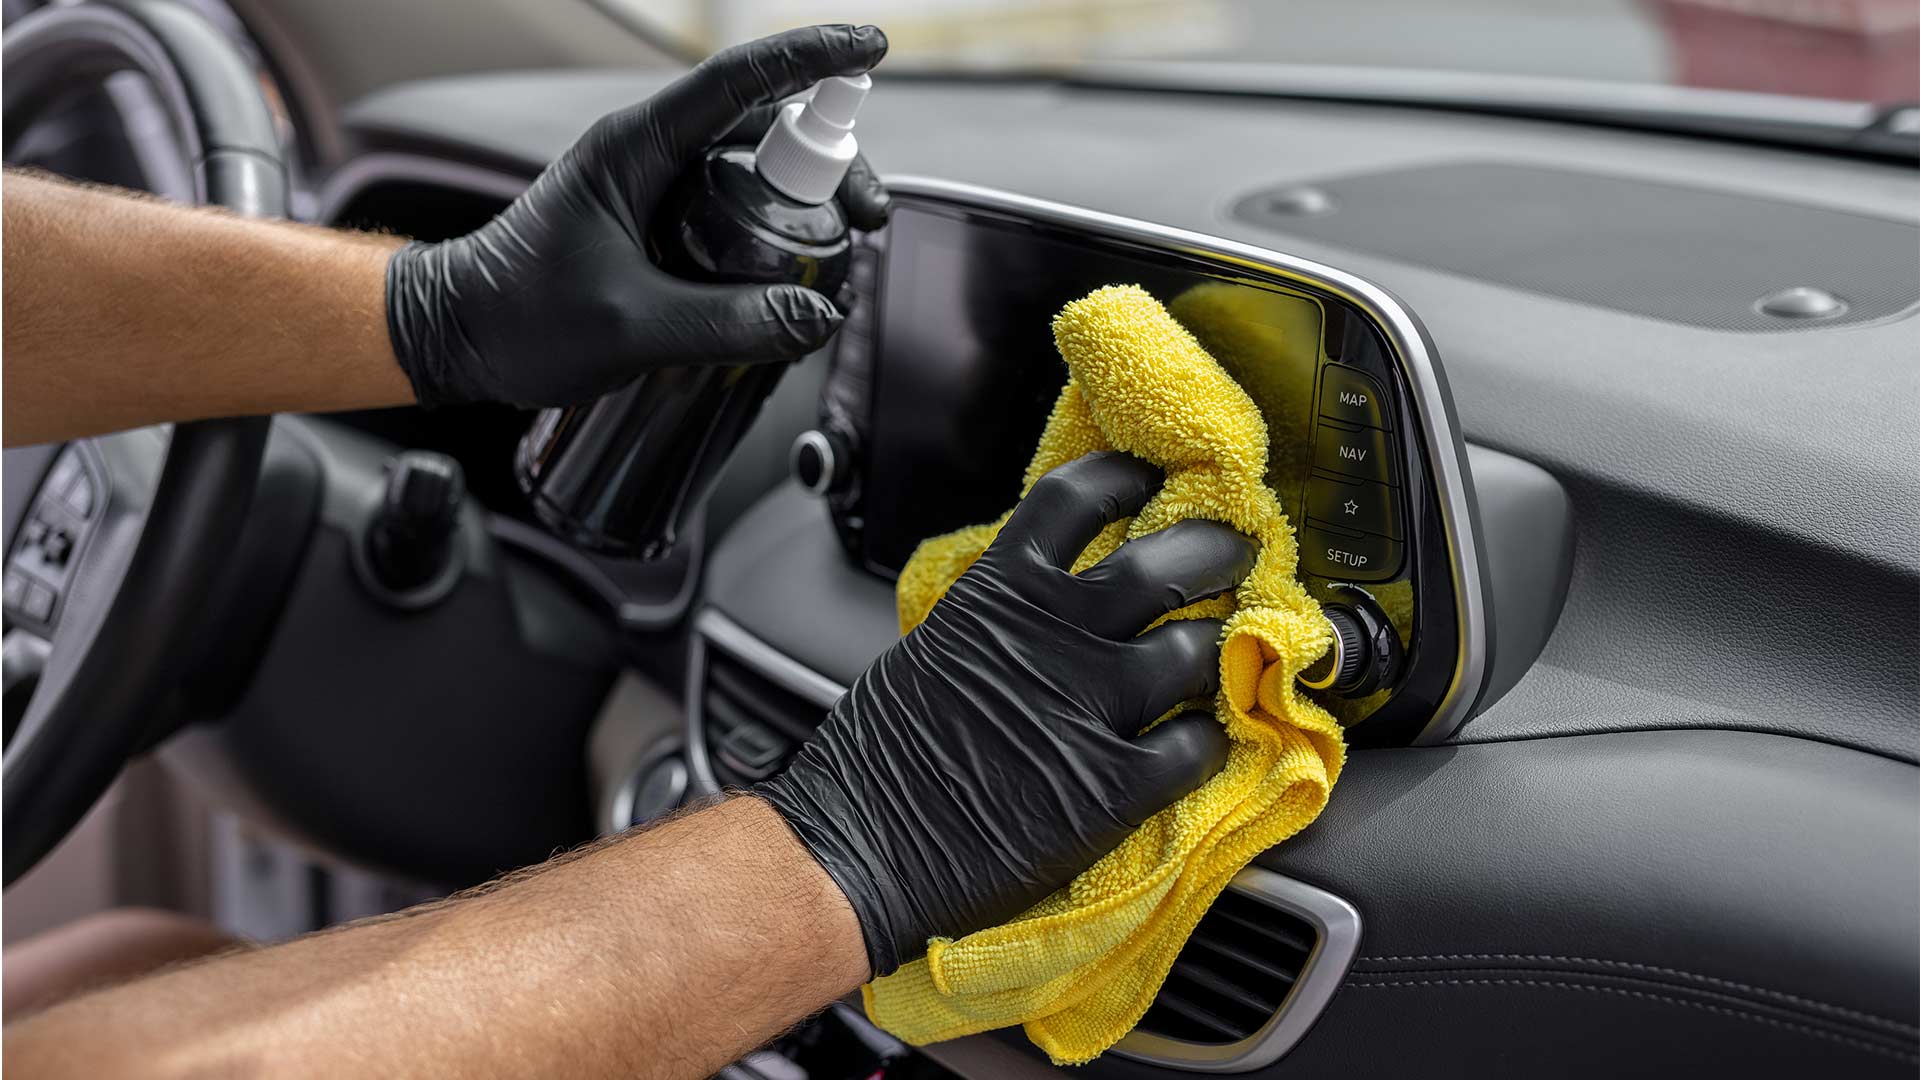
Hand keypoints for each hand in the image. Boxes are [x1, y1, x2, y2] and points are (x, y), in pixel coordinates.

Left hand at [385, 25, 889, 408]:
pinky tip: (793, 264)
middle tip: (867, 218)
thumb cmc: (521, 321)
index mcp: (633, 148)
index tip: (869, 50)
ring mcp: (651, 184)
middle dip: (829, 161)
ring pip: (750, 167)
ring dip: (804, 197)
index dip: (809, 60)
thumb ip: (728, 322)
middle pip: (762, 126)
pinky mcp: (655, 220)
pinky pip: (729, 205)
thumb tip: (815, 316)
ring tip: (839, 250)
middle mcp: (646, 152)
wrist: (460, 338)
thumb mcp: (630, 327)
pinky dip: (771, 225)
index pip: (737, 81)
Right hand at [759, 452, 1255, 975]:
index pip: (1079, 498)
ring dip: (1220, 650)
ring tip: (1227, 656)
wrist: (862, 848)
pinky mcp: (1116, 785)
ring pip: (1198, 650)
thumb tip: (1039, 603)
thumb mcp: (932, 647)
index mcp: (1001, 592)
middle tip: (1237, 552)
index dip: (1129, 477)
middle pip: (1167, 561)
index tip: (1155, 477)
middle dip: (1216, 550)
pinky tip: (1201, 743)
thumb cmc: (878, 759)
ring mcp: (1092, 706)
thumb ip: (998, 616)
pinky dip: (1209, 740)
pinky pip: (1198, 745)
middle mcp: (1057, 634)